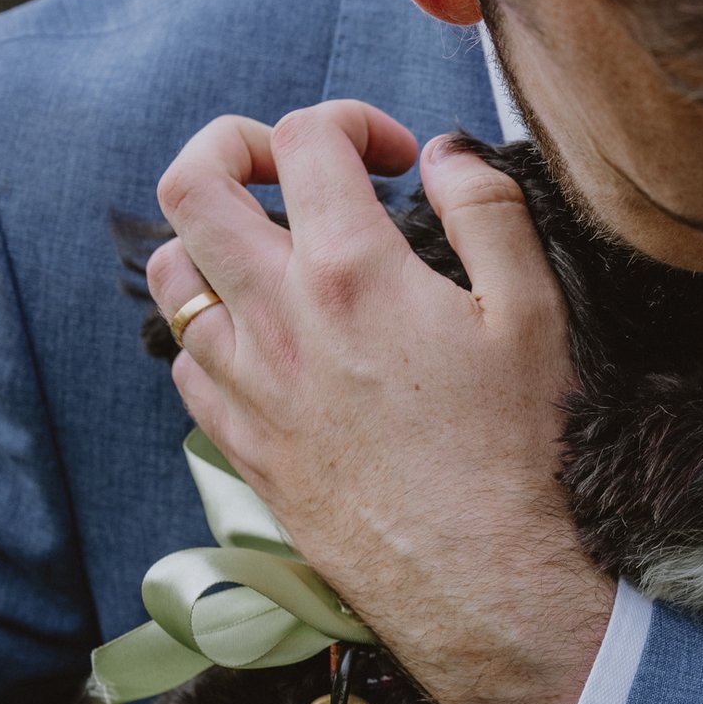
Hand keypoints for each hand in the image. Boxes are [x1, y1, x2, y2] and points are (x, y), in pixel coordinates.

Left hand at [147, 101, 613, 703]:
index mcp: (352, 270)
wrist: (488, 582)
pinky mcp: (244, 446)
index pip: (306, 138)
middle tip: (291, 166)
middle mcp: (279, 318)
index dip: (351, 121)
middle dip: (235, 145)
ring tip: (274, 249)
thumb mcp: (532, 311)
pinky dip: (214, 328)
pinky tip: (272, 338)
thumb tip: (446, 153)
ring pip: (170, 273)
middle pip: (192, 184)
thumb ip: (488, 209)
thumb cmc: (522, 451)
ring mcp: (249, 385)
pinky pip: (186, 362)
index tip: (396, 157)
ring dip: (212, 238)